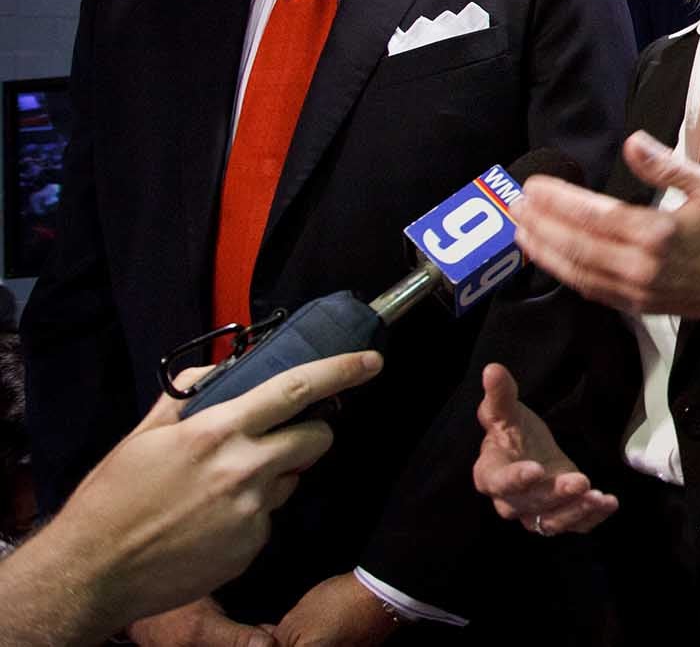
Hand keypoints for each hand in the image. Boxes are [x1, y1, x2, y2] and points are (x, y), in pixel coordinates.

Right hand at [27, 351, 382, 644]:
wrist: (92, 572)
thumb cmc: (112, 501)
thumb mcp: (143, 437)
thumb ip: (185, 397)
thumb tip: (215, 371)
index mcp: (218, 432)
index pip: (296, 390)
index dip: (340, 372)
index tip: (370, 363)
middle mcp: (244, 468)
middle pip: (316, 439)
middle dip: (311, 434)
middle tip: (283, 439)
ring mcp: (252, 510)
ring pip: (292, 479)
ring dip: (275, 475)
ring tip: (224, 488)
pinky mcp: (251, 545)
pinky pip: (269, 517)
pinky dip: (252, 513)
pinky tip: (213, 521)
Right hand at [472, 363, 616, 535]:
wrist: (527, 453)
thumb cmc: (512, 433)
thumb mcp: (507, 411)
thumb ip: (500, 395)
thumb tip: (492, 369)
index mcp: (491, 473)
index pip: (499, 481)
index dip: (515, 479)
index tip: (535, 470)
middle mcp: (509, 501)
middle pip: (529, 504)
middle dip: (555, 494)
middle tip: (580, 480)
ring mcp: (534, 512)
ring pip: (551, 521)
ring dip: (575, 511)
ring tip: (598, 497)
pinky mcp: (558, 516)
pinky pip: (574, 525)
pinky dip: (591, 518)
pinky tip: (609, 503)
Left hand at [515, 130, 699, 329]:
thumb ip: (667, 166)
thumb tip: (632, 142)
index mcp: (659, 232)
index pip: (594, 215)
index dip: (559, 201)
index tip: (534, 186)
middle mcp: (642, 265)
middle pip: (577, 244)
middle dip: (541, 224)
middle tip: (516, 204)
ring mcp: (638, 290)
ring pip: (578, 271)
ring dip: (544, 250)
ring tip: (520, 230)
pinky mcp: (639, 306)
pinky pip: (591, 289)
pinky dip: (565, 273)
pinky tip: (549, 258)